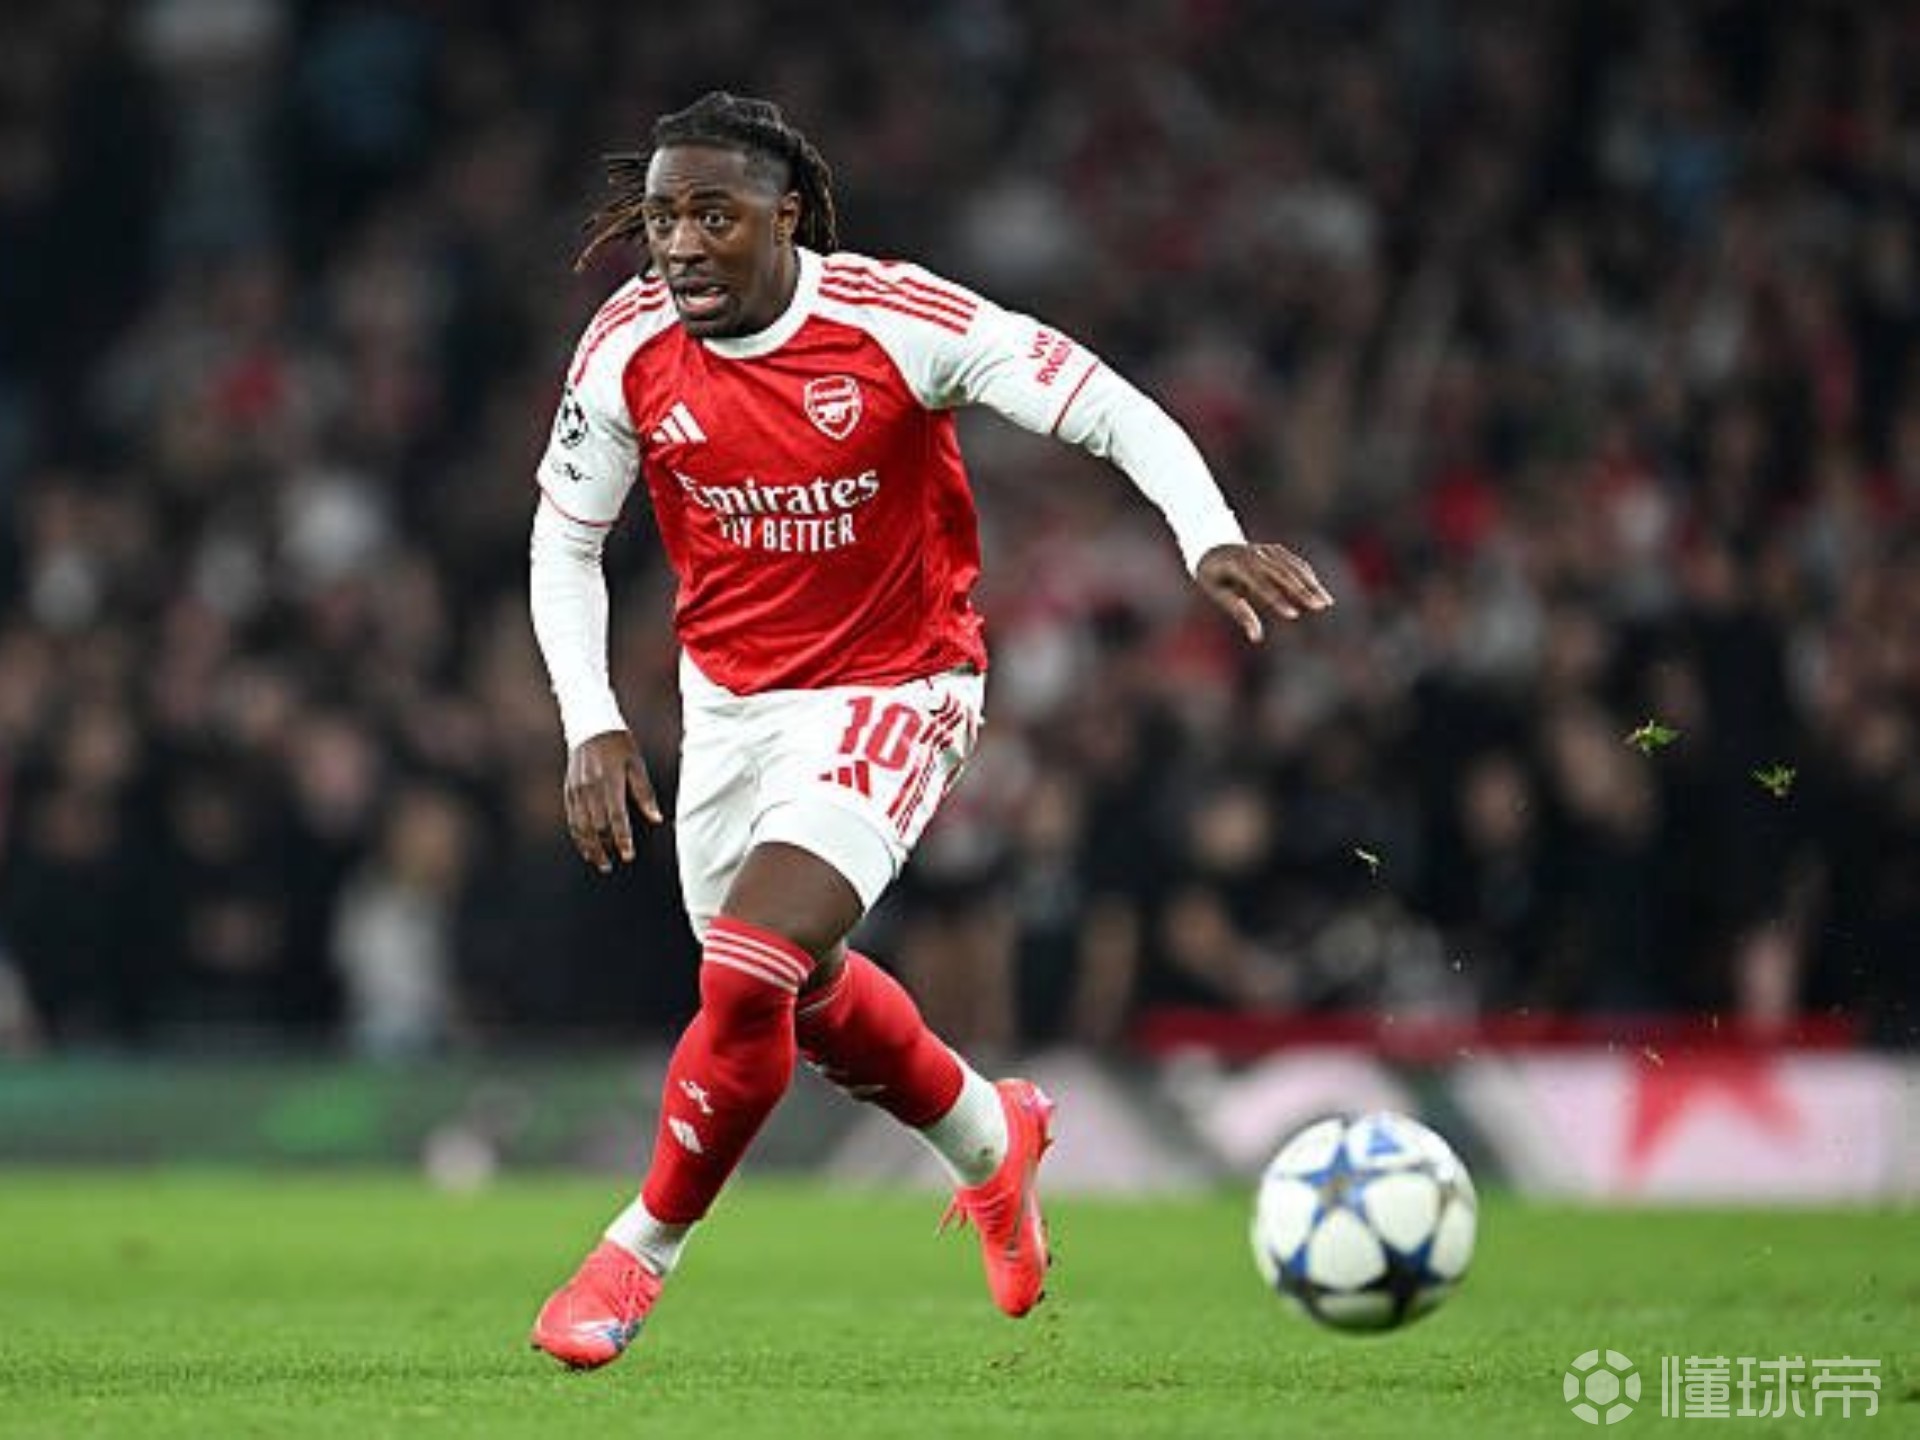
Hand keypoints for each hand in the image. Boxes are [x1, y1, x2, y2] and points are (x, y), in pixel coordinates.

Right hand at [563, 730, 663, 872]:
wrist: (590, 725)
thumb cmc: (619, 745)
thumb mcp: (637, 765)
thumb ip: (645, 794)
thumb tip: (657, 819)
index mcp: (610, 781)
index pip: (616, 818)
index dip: (622, 839)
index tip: (628, 855)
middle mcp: (590, 788)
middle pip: (596, 826)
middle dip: (604, 847)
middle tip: (612, 865)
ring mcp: (576, 790)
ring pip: (580, 826)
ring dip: (589, 847)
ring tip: (599, 862)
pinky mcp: (568, 791)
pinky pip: (571, 819)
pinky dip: (578, 836)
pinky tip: (586, 847)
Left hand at [1195, 541, 1333, 642]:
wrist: (1211, 545)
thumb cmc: (1213, 576)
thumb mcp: (1218, 594)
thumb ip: (1238, 612)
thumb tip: (1256, 637)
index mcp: (1236, 564)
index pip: (1260, 583)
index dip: (1277, 599)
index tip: (1293, 615)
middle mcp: (1254, 553)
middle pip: (1282, 572)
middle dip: (1302, 590)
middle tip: (1319, 606)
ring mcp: (1266, 549)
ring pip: (1293, 566)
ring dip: (1311, 583)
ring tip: (1326, 602)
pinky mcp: (1275, 550)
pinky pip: (1294, 562)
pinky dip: (1308, 576)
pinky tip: (1318, 590)